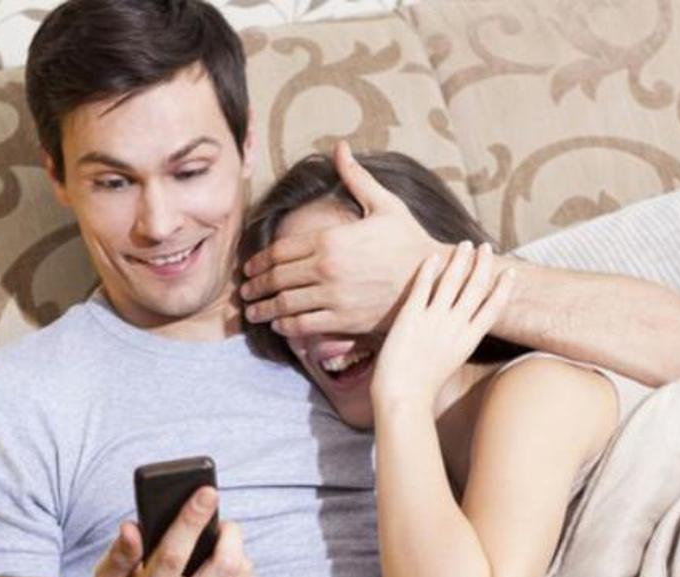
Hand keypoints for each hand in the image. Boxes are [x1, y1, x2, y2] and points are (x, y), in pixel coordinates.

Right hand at [86, 487, 258, 576]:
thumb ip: (120, 553)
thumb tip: (133, 526)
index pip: (175, 553)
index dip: (193, 518)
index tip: (208, 492)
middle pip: (225, 565)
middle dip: (230, 535)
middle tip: (222, 525)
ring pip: (243, 576)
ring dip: (237, 553)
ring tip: (222, 548)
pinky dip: (243, 574)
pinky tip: (226, 572)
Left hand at [240, 140, 443, 337]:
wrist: (435, 278)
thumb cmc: (409, 240)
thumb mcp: (384, 204)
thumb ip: (356, 178)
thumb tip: (341, 147)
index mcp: (331, 238)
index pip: (280, 250)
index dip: (259, 261)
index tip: (248, 268)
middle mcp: (327, 267)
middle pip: (277, 277)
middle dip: (255, 286)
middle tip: (244, 291)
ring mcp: (334, 295)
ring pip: (286, 303)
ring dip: (264, 309)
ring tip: (253, 312)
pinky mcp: (344, 319)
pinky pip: (304, 324)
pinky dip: (287, 326)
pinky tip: (279, 325)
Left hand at [371, 241, 513, 410]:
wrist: (403, 396)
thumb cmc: (422, 386)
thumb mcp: (450, 362)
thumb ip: (456, 342)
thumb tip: (458, 330)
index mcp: (469, 340)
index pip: (494, 308)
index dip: (504, 288)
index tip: (510, 272)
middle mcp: (455, 326)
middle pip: (476, 288)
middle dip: (483, 264)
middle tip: (486, 247)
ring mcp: (434, 320)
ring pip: (453, 281)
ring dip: (461, 259)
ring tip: (465, 244)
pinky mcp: (411, 316)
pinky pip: (423, 286)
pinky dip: (429, 269)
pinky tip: (434, 256)